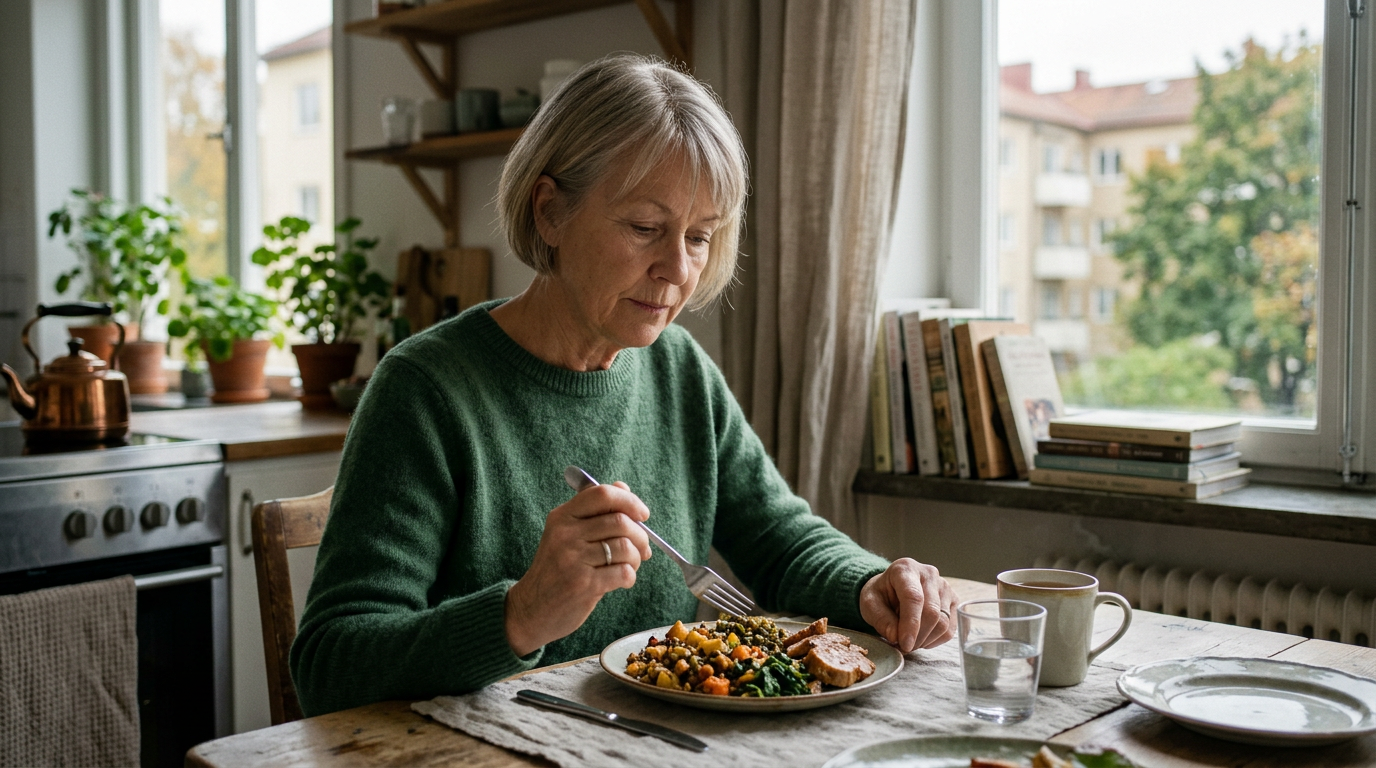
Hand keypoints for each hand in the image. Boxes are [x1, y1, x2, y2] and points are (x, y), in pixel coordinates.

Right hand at [504, 481, 651, 656]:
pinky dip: (630, 576)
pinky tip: (622, 580)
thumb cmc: (557, 569)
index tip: (643, 514)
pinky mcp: (584, 584)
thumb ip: (594, 511)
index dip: (630, 501)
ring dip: (637, 558)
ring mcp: (573, 559)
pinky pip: (624, 572)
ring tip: (630, 566)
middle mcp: (565, 534)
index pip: (601, 494)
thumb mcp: (567, 534)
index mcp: (562, 517)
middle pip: (620, 521)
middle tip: (642, 548)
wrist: (532, 609)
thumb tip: (623, 487)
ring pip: (626, 547)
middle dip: (640, 536)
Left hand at [859, 558, 955, 652]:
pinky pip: (950, 629)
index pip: (913, 598)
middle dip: (917, 636)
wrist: (892, 589)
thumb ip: (881, 619)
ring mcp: (944, 587)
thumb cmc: (880, 595)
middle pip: (931, 612)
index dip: (910, 624)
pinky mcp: (953, 601)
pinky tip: (921, 638)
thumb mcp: (869, 604)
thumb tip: (896, 637)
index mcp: (905, 569)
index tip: (904, 644)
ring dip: (925, 640)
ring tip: (909, 642)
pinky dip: (935, 640)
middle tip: (903, 647)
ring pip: (943, 623)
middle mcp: (929, 574)